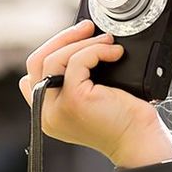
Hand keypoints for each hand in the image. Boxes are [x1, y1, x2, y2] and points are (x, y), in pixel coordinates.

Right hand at [18, 20, 171, 167]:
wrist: (140, 143)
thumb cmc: (124, 121)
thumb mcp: (91, 98)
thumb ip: (74, 81)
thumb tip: (77, 44)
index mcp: (48, 114)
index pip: (31, 75)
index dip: (51, 51)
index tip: (76, 42)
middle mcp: (46, 113)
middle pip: (36, 62)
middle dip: (62, 39)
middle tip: (87, 28)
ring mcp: (57, 108)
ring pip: (54, 59)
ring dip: (81, 42)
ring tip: (106, 41)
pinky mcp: (74, 100)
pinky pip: (77, 62)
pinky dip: (96, 50)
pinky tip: (114, 53)